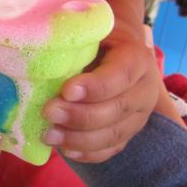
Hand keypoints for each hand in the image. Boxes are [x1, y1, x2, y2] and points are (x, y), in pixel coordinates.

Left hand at [42, 33, 159, 162]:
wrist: (111, 50)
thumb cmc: (93, 39)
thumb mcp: (88, 33)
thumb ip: (74, 41)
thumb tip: (42, 50)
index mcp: (136, 59)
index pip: (120, 75)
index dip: (95, 86)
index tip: (66, 90)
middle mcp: (144, 89)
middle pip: (117, 109)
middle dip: (80, 115)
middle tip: (49, 112)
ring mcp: (139, 115)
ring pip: (114, 134)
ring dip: (79, 139)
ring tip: (49, 135)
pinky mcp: (128, 133)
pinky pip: (111, 149)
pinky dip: (88, 153)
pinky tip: (66, 150)